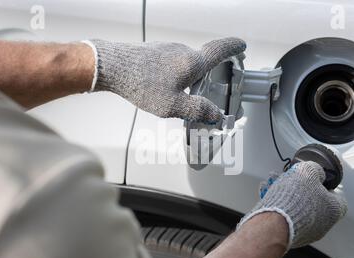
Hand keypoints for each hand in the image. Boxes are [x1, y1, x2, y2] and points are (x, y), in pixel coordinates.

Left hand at [85, 38, 245, 122]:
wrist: (112, 67)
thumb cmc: (141, 83)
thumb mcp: (173, 105)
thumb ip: (197, 111)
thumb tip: (215, 116)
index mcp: (193, 62)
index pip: (220, 50)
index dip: (234, 48)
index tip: (242, 47)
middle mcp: (183, 51)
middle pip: (204, 61)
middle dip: (209, 76)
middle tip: (208, 92)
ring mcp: (168, 50)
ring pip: (187, 64)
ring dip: (190, 77)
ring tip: (180, 96)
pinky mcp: (156, 52)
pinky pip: (173, 64)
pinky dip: (176, 75)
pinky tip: (164, 88)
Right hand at [238, 161, 346, 247]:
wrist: (274, 223)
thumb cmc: (294, 198)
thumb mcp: (307, 171)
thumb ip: (315, 169)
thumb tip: (316, 172)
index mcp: (334, 210)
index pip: (337, 197)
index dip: (325, 186)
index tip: (315, 179)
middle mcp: (323, 225)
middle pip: (315, 202)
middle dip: (302, 190)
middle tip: (291, 180)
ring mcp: (306, 233)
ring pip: (298, 209)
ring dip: (287, 196)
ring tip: (275, 183)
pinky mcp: (290, 236)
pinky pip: (286, 217)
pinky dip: (279, 206)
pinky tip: (268, 194)